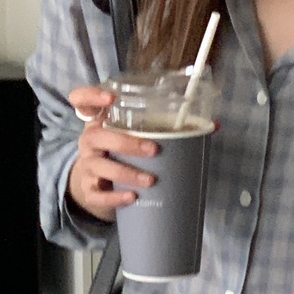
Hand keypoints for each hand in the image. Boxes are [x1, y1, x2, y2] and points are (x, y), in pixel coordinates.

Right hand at [67, 86, 158, 222]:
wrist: (96, 188)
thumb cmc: (120, 155)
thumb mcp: (133, 138)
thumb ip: (166, 129)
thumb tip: (212, 126)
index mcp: (99, 123)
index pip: (81, 101)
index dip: (91, 96)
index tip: (112, 98)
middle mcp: (90, 142)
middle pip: (98, 136)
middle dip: (126, 142)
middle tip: (154, 150)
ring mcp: (87, 166)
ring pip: (100, 166)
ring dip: (126, 172)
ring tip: (150, 180)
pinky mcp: (89, 190)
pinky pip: (98, 194)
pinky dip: (115, 197)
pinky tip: (131, 197)